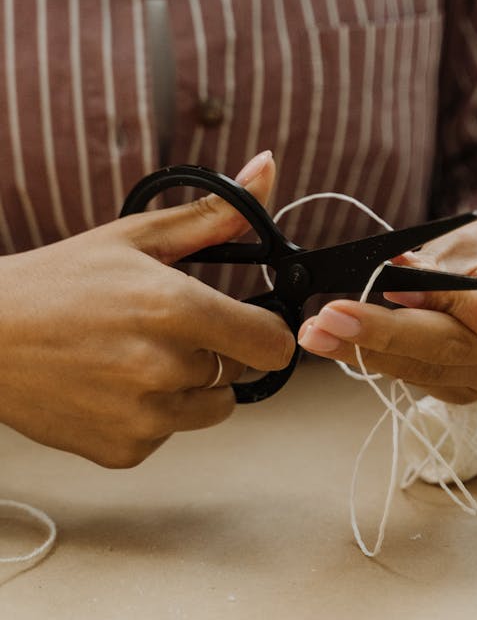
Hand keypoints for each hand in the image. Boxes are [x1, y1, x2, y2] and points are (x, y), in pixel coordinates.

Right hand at [0, 151, 294, 466]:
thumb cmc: (59, 281)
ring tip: (135, 358)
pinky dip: (151, 415)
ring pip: (210, 408)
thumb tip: (268, 169)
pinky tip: (110, 386)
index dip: (267, 332)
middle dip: (216, 351)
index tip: (247, 323)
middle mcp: (166, 367)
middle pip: (240, 373)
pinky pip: (169, 434)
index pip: (274, 344)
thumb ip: (214, 215)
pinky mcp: (124, 450)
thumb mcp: (136, 238)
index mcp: (177, 308)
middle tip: (163, 331)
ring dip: (189, 387)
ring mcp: (145, 416)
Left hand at [297, 216, 476, 402]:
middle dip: (383, 335)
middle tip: (327, 321)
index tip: (393, 290)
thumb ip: (437, 264)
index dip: (445, 307)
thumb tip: (392, 278)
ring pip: (431, 372)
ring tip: (319, 333)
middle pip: (454, 349)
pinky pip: (424, 381)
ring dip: (368, 353)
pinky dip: (383, 362)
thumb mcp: (474, 237)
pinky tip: (346, 345)